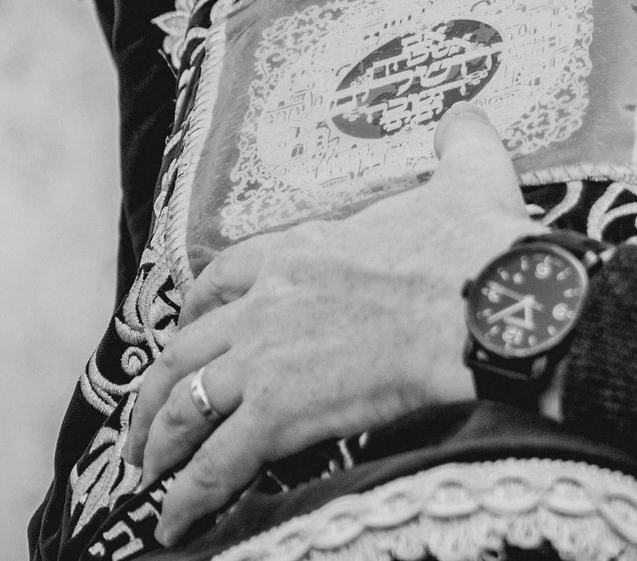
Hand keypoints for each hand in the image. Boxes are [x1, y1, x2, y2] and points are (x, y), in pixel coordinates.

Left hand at [123, 104, 532, 544]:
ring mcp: (265, 358)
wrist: (489, 306)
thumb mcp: (471, 175)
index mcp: (303, 248)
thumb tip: (468, 116)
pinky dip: (188, 496)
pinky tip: (176, 523)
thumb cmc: (481, 248)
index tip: (187, 327)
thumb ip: (460, 144)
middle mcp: (268, 302)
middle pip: (183, 346)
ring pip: (183, 403)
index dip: (196, 308)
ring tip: (149, 474)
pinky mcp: (279, 413)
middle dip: (156, 387)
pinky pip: (215, 463)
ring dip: (158, 442)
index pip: (223, 276)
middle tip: (146, 419)